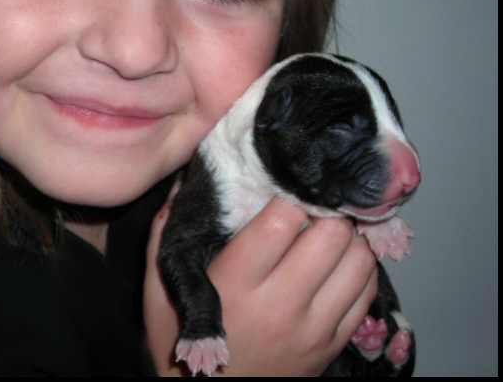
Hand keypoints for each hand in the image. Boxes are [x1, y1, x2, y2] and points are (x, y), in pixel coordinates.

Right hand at [144, 197, 377, 375]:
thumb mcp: (161, 289)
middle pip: (332, 234)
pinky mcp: (331, 344)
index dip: (289, 195)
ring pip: (359, 260)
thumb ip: (164, 232)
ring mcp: (313, 327)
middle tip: (313, 207)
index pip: (284, 219)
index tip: (283, 191)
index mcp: (236, 282)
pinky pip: (367, 293)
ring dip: (349, 237)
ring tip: (329, 231)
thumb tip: (184, 183)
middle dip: (326, 210)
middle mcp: (281, 303)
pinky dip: (360, 268)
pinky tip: (339, 262)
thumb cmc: (179, 341)